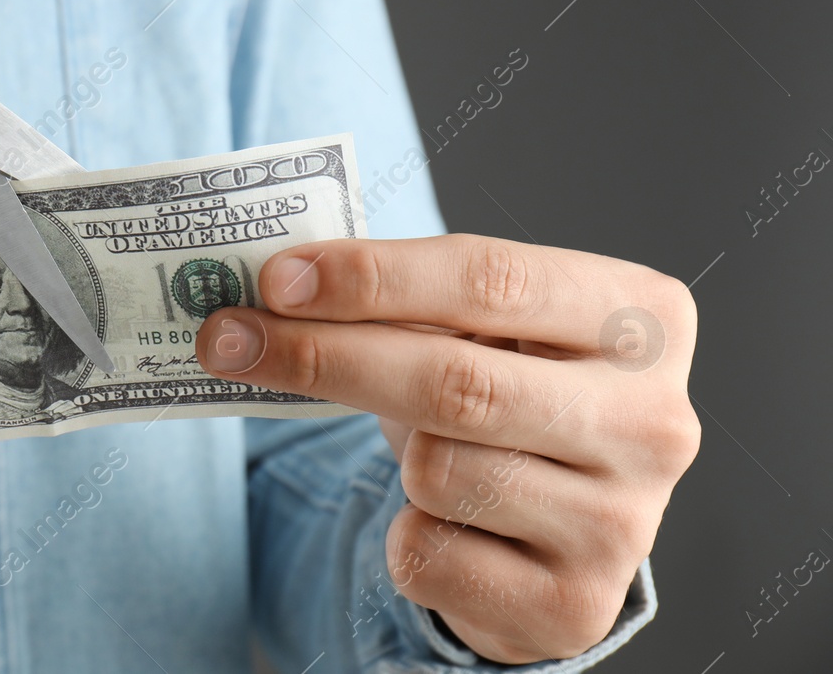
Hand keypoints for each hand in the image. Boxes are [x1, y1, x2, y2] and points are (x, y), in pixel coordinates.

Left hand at [196, 234, 699, 662]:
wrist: (564, 525)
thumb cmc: (507, 394)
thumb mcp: (478, 331)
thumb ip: (401, 301)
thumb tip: (271, 289)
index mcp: (641, 317)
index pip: (489, 277)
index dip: (371, 276)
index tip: (274, 278)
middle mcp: (654, 418)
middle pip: (455, 379)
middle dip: (323, 355)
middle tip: (226, 338)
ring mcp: (624, 521)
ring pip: (439, 471)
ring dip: (394, 458)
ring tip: (424, 453)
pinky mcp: (576, 604)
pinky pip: (429, 554)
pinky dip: (407, 534)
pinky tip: (446, 523)